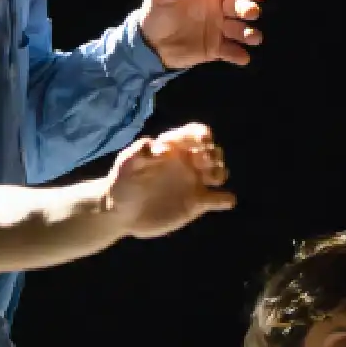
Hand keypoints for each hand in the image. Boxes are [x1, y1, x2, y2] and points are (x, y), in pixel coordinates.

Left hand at [105, 123, 234, 238]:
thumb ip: (139, 152)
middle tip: (204, 163)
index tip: (203, 141)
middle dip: (214, 154)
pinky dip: (225, 199)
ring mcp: (193, 183)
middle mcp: (187, 163)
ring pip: (219, 172)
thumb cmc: (121, 183)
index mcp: (173, 148)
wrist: (119, 213)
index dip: (202, 134)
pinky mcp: (196, 204)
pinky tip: (225, 200)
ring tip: (211, 179)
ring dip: (220, 172)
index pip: (194, 133)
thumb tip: (159, 147)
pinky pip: (218, 199)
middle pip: (212, 151)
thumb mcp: (125, 164)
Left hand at [136, 0, 267, 68]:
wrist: (147, 42)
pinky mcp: (215, 49)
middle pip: (242, 6)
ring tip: (252, 38)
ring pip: (241, 30)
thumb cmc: (156, 11)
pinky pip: (232, 52)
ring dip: (250, 33)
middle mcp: (219, 8)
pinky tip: (242, 57)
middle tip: (249, 13)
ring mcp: (219, 30)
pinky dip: (239, 55)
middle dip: (248, 9)